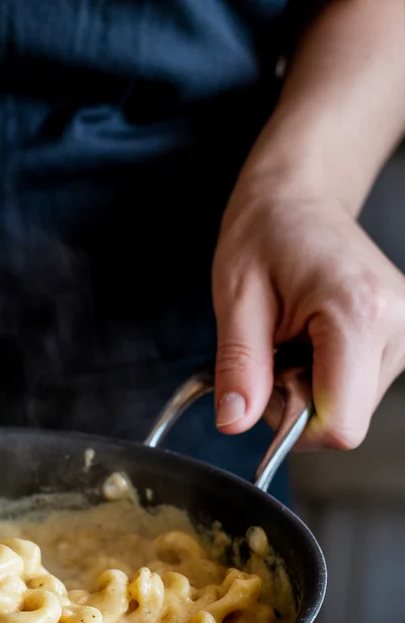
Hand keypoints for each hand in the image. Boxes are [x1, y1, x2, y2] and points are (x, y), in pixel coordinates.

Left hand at [211, 176, 404, 448]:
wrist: (299, 197)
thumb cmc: (266, 233)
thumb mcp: (236, 299)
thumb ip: (238, 367)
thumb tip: (234, 423)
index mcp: (358, 313)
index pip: (340, 425)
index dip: (292, 426)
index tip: (265, 390)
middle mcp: (396, 325)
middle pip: (346, 422)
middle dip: (298, 406)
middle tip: (274, 355)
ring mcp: (404, 332)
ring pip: (351, 409)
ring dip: (310, 390)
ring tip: (292, 340)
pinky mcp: (398, 338)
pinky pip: (357, 389)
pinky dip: (325, 378)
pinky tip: (310, 341)